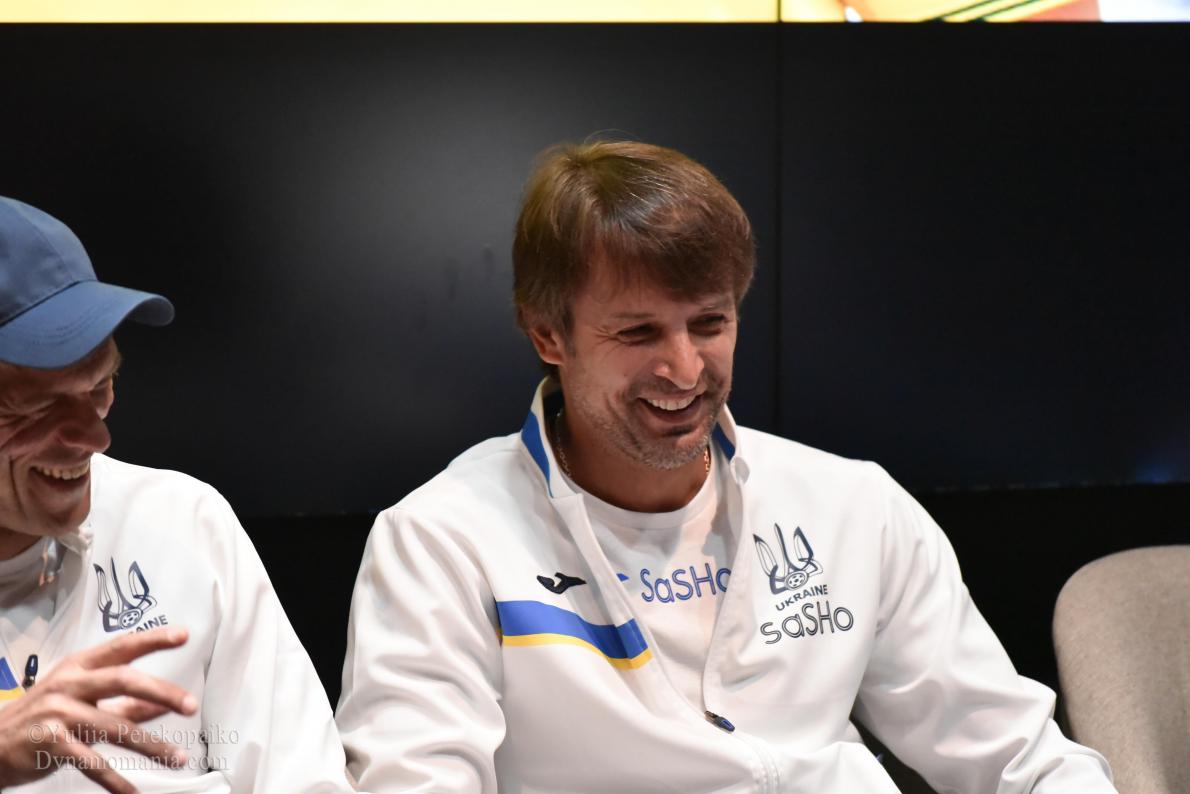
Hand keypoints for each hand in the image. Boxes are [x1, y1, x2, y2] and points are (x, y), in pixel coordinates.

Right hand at [0, 626, 197, 792]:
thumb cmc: (45, 715)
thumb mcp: (83, 697)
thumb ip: (126, 701)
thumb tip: (165, 702)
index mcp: (80, 666)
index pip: (122, 647)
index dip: (153, 639)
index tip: (183, 635)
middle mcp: (70, 684)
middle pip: (123, 680)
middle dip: (162, 692)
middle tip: (191, 705)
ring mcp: (59, 713)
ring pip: (114, 727)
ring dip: (150, 746)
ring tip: (177, 757)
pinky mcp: (50, 743)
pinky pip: (91, 763)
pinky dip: (114, 780)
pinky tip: (132, 791)